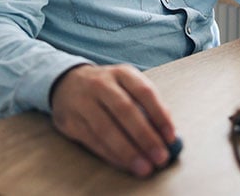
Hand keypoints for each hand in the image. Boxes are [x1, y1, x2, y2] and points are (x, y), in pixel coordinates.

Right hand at [50, 64, 176, 176]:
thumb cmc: (108, 88)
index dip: (159, 115)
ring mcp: (83, 101)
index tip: (171, 137)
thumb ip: (147, 105)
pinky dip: (111, 155)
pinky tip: (124, 164)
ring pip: (106, 128)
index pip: (144, 92)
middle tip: (159, 157)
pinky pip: (92, 140)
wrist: (67, 82)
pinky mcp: (70, 120)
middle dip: (145, 137)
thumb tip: (168, 134)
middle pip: (125, 111)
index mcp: (121, 73)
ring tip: (144, 167)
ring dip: (127, 151)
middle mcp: (101, 84)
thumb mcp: (128, 85)